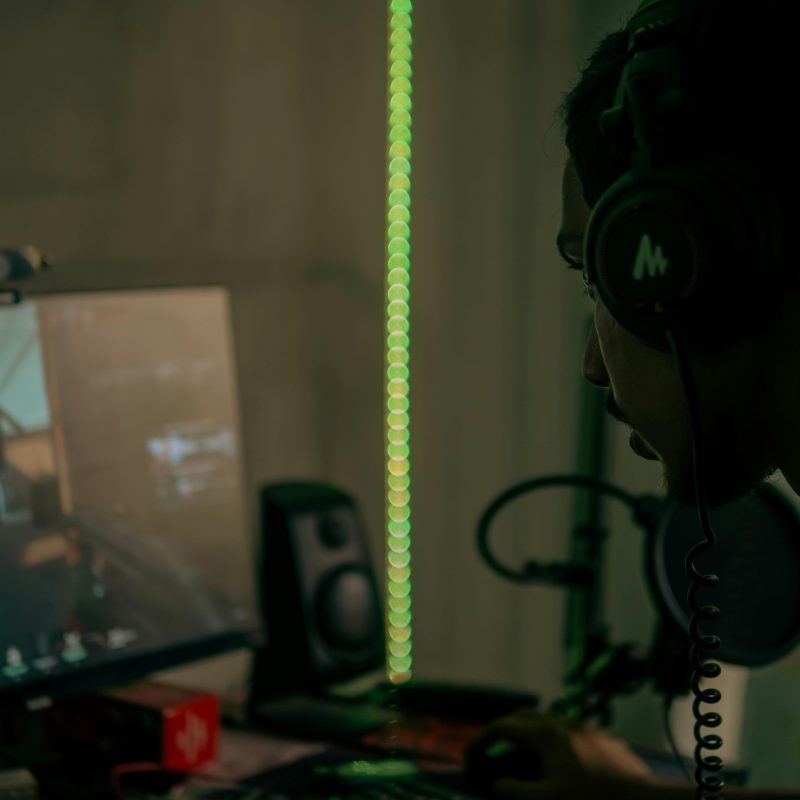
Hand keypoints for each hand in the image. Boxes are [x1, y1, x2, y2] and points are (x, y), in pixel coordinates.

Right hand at [465, 709, 653, 798]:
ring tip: (519, 754)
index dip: (482, 739)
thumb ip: (517, 790)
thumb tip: (498, 783)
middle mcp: (560, 722)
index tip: (470, 753)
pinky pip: (563, 729)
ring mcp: (580, 726)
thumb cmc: (592, 799)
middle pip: (522, 716)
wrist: (640, 797)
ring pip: (544, 720)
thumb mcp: (548, 799)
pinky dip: (547, 738)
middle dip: (503, 730)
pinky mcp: (596, 736)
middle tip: (491, 749)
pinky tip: (553, 760)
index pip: (503, 727)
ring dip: (526, 732)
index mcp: (544, 734)